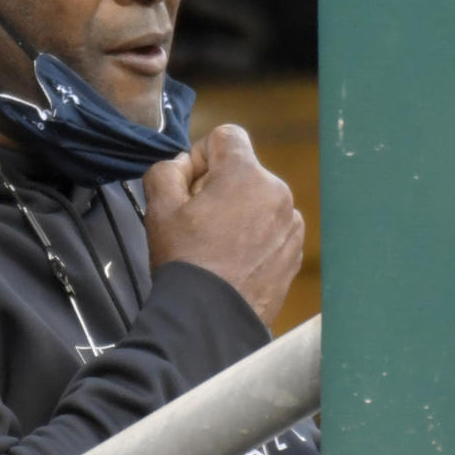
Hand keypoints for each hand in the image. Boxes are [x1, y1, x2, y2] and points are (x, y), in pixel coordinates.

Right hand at [142, 124, 303, 325]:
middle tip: (195, 221)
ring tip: (214, 245)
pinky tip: (231, 260)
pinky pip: (271, 228)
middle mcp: (277, 193)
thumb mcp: (159, 208)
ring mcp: (291, 224)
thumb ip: (166, 171)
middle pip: (242, 171)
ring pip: (257, 200)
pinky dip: (253, 237)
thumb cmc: (186, 262)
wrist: (212, 318)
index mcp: (246, 174)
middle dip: (218, 187)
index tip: (189, 185)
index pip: (226, 136)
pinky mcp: (295, 251)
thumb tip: (181, 167)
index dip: (201, 155)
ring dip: (237, 212)